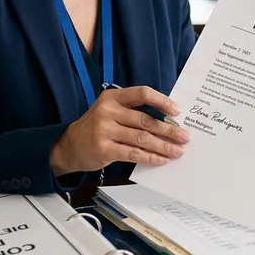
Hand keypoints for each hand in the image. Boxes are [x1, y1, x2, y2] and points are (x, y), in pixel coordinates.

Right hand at [50, 86, 189, 175]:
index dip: (162, 101)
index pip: (142, 93)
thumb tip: (167, 121)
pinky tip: (161, 160)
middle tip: (185, 136)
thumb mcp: (110, 111)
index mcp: (113, 97)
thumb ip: (133, 112)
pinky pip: (134, 153)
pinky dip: (150, 157)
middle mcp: (108, 111)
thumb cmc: (97, 127)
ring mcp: (105, 130)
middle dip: (169, 130)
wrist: (70, 146)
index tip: (177, 111)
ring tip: (178, 151)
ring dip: (163, 146)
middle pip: (146, 120)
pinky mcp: (104, 149)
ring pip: (142, 138)